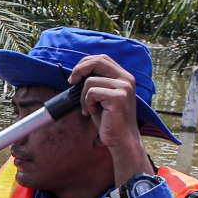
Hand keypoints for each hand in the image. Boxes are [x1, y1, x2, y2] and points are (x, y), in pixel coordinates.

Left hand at [69, 54, 150, 183]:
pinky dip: (87, 104)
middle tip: (71, 83)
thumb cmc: (108, 119)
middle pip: (97, 62)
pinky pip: (91, 92)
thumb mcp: (101, 97)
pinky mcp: (118, 97)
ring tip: (90, 109)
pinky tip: (94, 113)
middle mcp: (126, 78)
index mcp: (123, 76)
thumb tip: (76, 74)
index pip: (101, 58)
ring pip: (90, 81)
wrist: (120, 139)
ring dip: (83, 97)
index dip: (84, 64)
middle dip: (79, 71)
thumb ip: (96, 83)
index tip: (74, 77)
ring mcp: (124, 87)